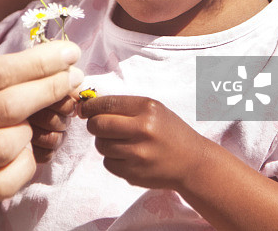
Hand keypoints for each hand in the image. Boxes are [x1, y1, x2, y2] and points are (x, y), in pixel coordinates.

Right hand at [0, 41, 83, 225]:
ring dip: (31, 128)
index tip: (68, 52)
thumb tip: (44, 61)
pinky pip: (7, 180)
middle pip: (7, 106)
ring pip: (10, 143)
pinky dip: (26, 162)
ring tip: (29, 121)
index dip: (38, 62)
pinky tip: (24, 151)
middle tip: (72, 77)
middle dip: (49, 87)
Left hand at [78, 95, 207, 190]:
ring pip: (101, 145)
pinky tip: (126, 156)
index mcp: (147, 108)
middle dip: (93, 125)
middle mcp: (143, 130)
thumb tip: (88, 105)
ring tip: (119, 141)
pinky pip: (108, 164)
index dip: (90, 107)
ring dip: (103, 143)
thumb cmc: (169, 131)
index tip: (84, 109)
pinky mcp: (135, 174)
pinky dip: (112, 160)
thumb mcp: (153, 110)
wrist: (192, 162)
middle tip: (98, 125)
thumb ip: (124, 106)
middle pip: (99, 125)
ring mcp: (139, 154)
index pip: (107, 104)